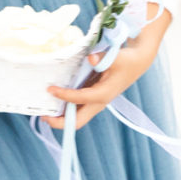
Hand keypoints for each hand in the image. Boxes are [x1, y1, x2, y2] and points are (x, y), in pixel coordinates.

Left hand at [42, 15, 167, 130]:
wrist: (137, 62)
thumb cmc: (126, 60)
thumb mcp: (116, 57)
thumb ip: (103, 58)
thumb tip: (90, 58)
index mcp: (103, 95)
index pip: (79, 99)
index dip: (64, 96)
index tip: (50, 89)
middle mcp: (98, 103)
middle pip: (77, 122)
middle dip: (59, 122)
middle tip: (43, 116)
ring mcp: (95, 103)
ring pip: (76, 118)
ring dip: (60, 117)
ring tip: (44, 110)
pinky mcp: (93, 98)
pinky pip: (76, 109)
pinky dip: (64, 109)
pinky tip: (53, 101)